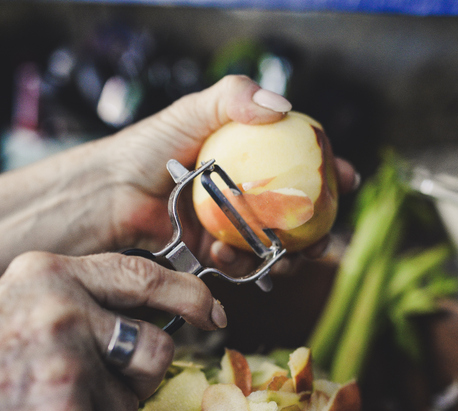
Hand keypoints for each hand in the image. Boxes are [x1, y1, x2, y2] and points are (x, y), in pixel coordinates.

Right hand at [0, 251, 224, 410]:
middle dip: (142, 374)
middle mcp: (63, 310)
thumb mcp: (21, 297)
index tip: (213, 314)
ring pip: (132, 400)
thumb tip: (157, 310)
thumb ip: (83, 295)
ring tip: (56, 403)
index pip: (143, 275)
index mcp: (53, 273)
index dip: (190, 294)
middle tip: (108, 383)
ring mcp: (65, 363)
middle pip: (156, 346)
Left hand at [94, 74, 357, 275]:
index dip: (330, 172)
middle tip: (322, 235)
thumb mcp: (193, 110)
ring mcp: (233, 226)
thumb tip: (283, 106)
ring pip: (277, 246)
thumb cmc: (149, 146)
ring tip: (279, 254)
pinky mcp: (214, 253)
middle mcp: (248, 193)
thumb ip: (234, 96)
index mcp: (251, 157)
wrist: (111, 191)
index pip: (301, 163)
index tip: (346, 177)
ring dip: (287, 256)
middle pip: (300, 213)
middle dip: (319, 229)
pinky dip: (242, 265)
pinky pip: (241, 265)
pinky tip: (223, 254)